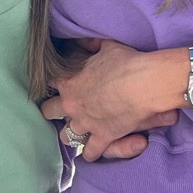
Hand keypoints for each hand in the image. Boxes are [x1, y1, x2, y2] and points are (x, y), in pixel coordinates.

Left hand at [39, 39, 189, 161]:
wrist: (144, 83)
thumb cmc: (126, 61)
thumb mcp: (106, 46)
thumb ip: (91, 44)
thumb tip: (84, 39)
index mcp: (68, 80)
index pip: (48, 82)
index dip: (53, 82)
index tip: (57, 83)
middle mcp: (71, 104)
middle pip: (49, 111)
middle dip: (53, 110)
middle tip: (60, 110)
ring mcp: (85, 123)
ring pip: (66, 136)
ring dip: (71, 133)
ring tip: (75, 131)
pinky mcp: (102, 137)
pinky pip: (90, 152)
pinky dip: (91, 152)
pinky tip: (92, 151)